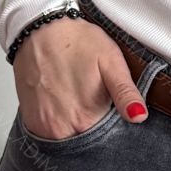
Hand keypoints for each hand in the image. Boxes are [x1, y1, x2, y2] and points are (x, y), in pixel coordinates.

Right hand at [13, 16, 148, 139]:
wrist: (40, 29)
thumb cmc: (77, 41)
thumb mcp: (110, 61)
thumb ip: (125, 93)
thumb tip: (139, 117)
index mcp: (86, 118)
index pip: (108, 140)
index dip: (114, 125)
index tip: (114, 108)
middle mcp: (62, 130)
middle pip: (88, 141)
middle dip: (97, 127)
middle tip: (95, 98)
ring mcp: (44, 128)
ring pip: (69, 138)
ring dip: (77, 126)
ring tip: (79, 98)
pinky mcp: (31, 122)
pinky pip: (51, 134)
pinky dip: (60, 123)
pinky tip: (65, 102)